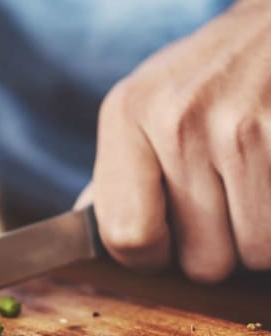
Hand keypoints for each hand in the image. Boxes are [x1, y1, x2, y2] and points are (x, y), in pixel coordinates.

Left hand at [82, 0, 270, 281]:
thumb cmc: (210, 73)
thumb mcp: (145, 104)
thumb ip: (117, 174)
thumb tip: (82, 226)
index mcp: (128, 114)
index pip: (127, 237)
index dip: (151, 256)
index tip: (168, 241)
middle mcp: (179, 121)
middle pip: (201, 262)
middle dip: (217, 246)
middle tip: (226, 197)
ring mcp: (244, 129)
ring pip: (256, 255)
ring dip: (260, 236)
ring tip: (256, 182)